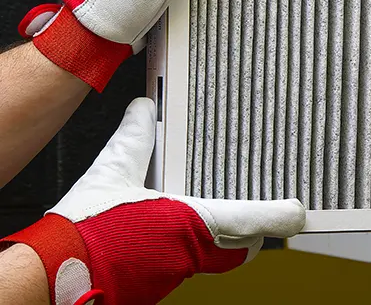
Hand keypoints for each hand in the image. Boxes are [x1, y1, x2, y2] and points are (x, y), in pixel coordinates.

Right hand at [1, 98, 305, 304]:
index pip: (248, 220)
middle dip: (251, 229)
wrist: (53, 276)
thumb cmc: (85, 232)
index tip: (298, 211)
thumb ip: (135, 139)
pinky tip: (171, 228)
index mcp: (189, 224)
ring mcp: (175, 272)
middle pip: (239, 247)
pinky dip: (191, 245)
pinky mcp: (159, 280)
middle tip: (256, 208)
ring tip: (211, 211)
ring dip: (220, 237)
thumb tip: (144, 108)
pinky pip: (189, 263)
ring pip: (216, 258)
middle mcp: (189, 254)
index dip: (277, 216)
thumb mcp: (112, 172)